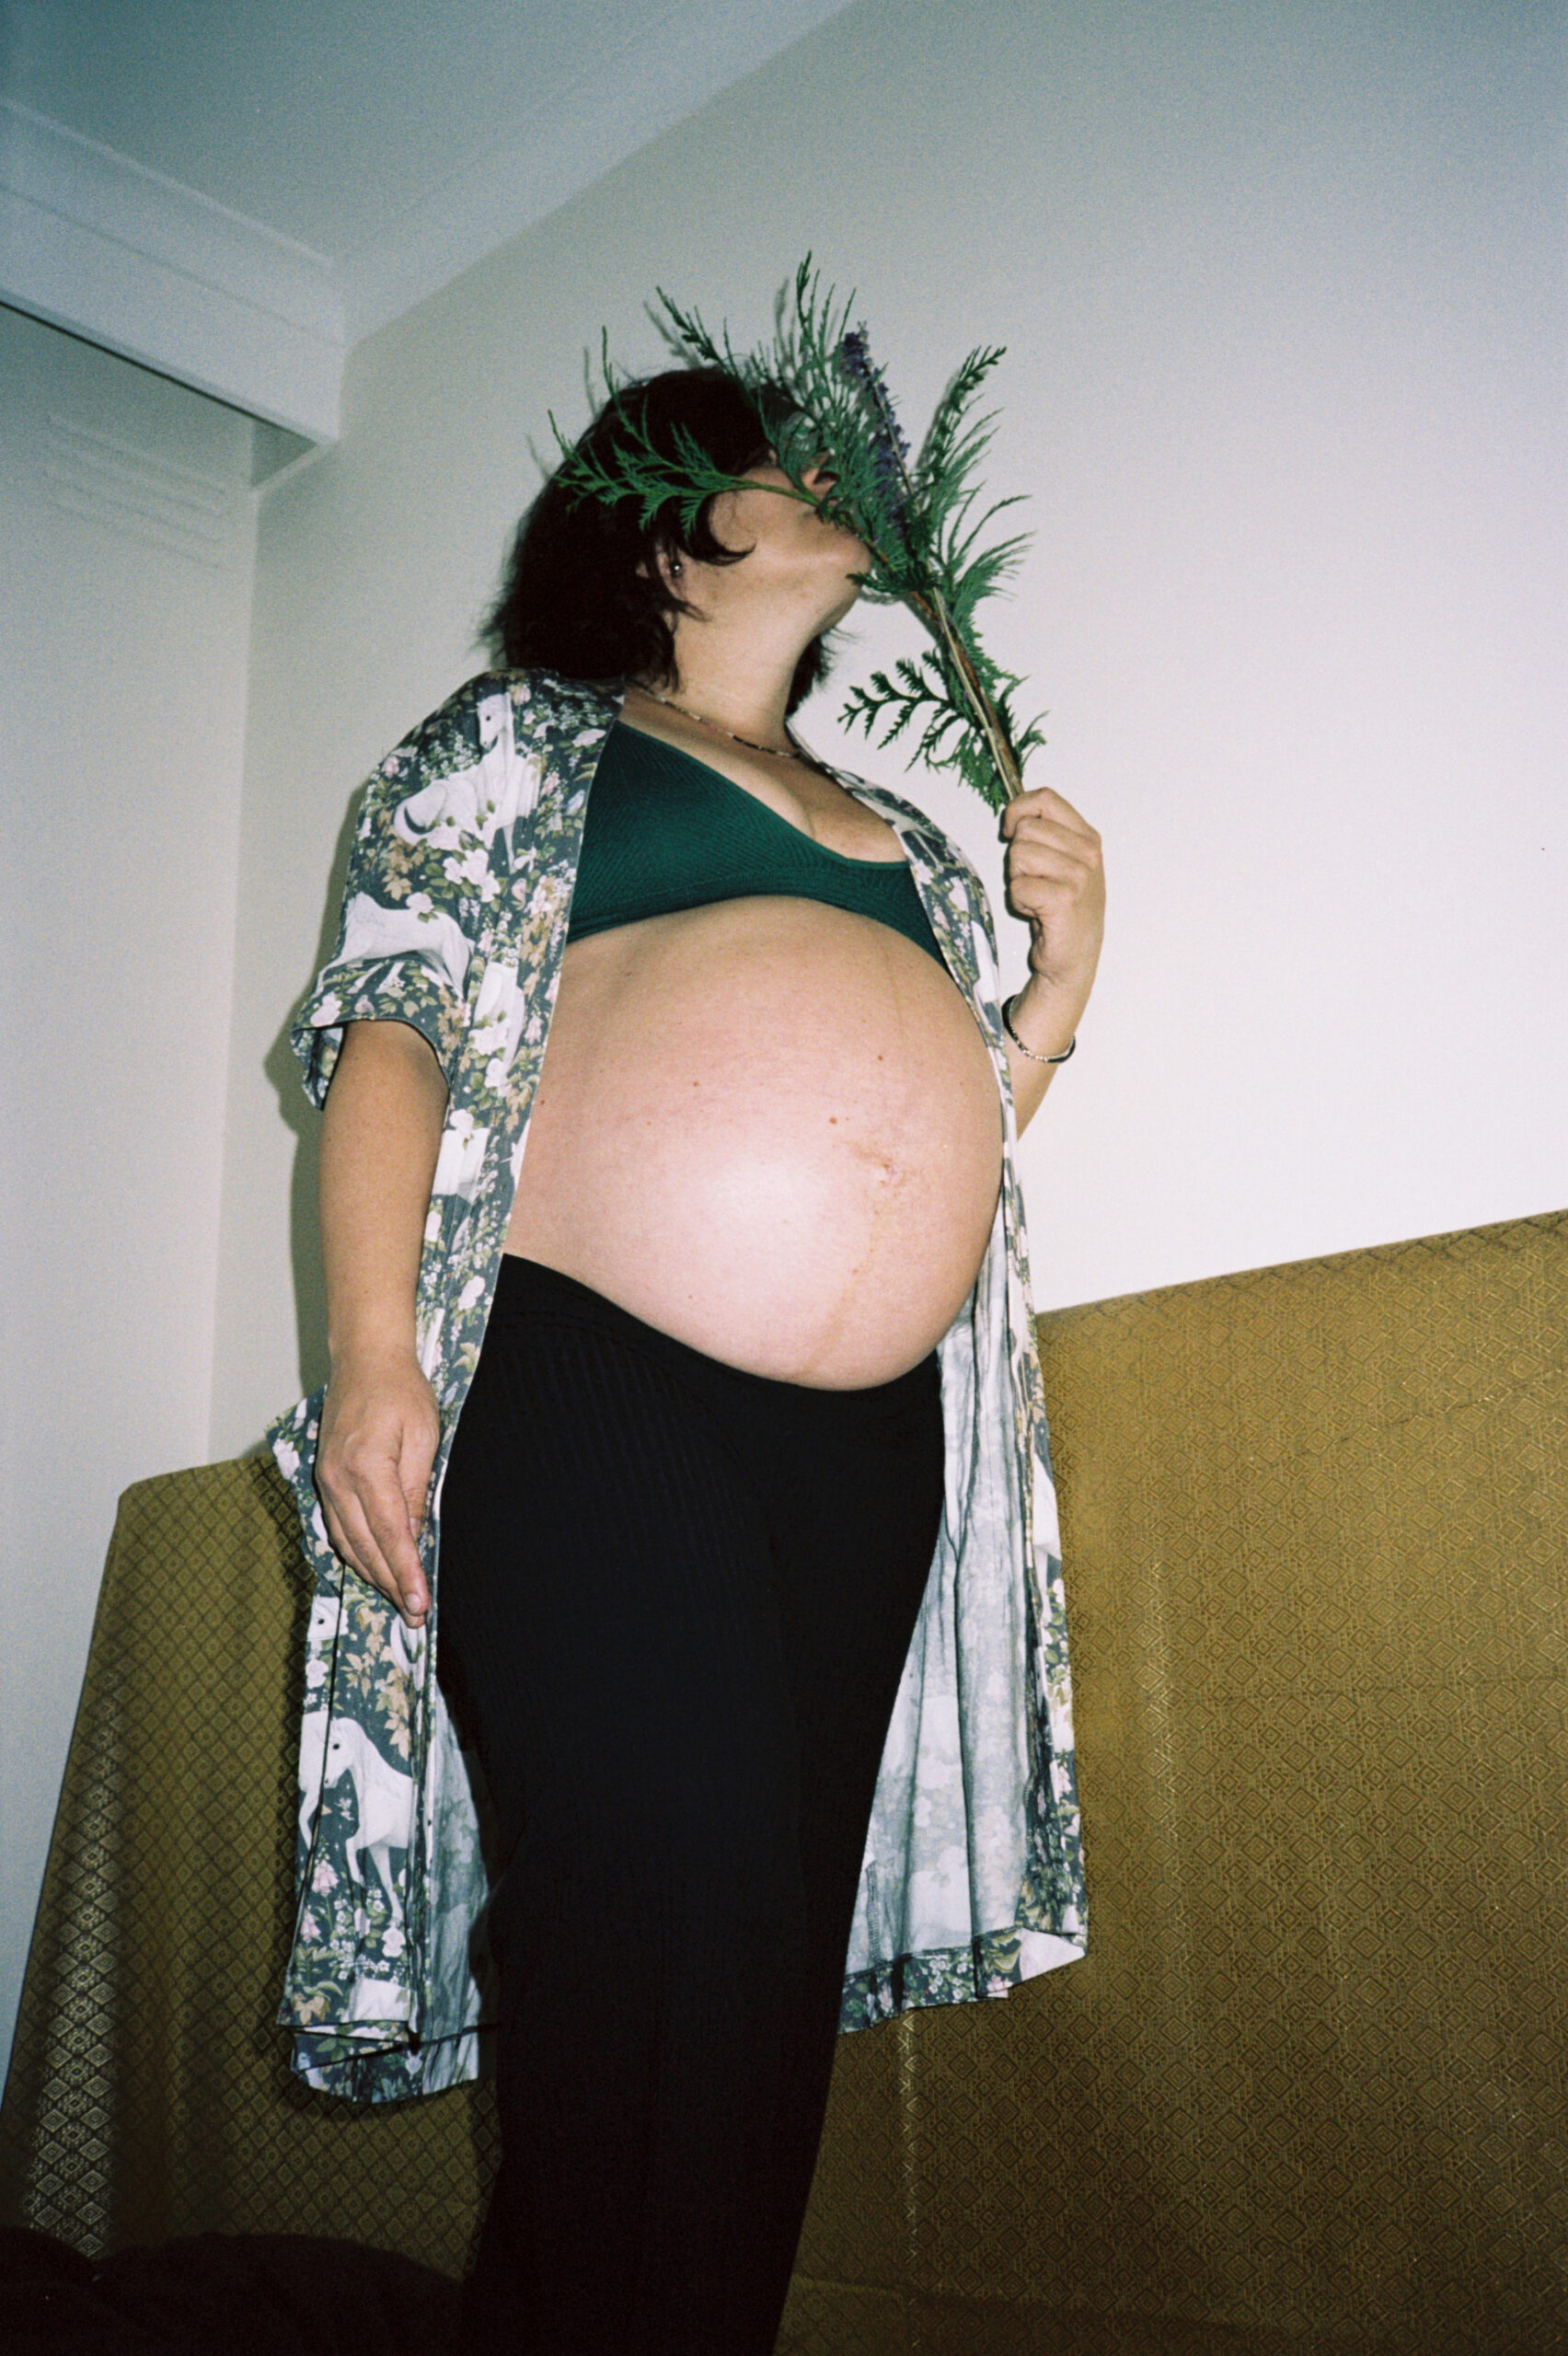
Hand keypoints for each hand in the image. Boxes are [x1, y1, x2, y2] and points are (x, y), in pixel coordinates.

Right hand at [315, 1350, 440, 1628]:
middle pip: (365, 1546)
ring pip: (348, 1542)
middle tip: (415, 1613)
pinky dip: (357, 1553)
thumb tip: (413, 1536)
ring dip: (372, 1574)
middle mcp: (338, 1479)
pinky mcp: (325, 1479)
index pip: (390, 1533)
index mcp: (366, 1466)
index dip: (405, 1571)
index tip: (420, 1601)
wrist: (364, 1359)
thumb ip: (416, 1488)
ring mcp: (326, 1480)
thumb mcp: (423, 1435)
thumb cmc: (401, 1390)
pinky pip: (339, 1527)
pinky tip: (374, 1568)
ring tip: (399, 1600)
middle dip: (391, 1584)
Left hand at [1000, 783, 1104, 1009]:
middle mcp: (1088, 853)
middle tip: (1035, 881)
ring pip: (1018, 855)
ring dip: (1018, 880)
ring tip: (1037, 897)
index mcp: (1087, 837)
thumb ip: (1044, 833)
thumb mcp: (1063, 862)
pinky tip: (1036, 913)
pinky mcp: (1064, 899)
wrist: (1073, 957)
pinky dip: (1019, 902)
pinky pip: (1018, 886)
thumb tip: (1014, 813)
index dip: (1018, 809)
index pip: (1045, 798)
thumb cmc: (1063, 909)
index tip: (1010, 830)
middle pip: (1026, 828)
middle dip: (1018, 856)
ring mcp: (1079, 876)